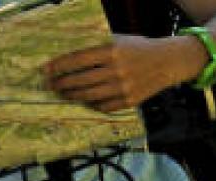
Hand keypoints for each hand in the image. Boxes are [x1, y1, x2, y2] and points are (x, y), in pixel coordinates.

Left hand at [44, 35, 187, 112]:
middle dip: (62, 84)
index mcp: (111, 51)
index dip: (59, 66)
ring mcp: (123, 87)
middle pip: (80, 80)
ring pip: (89, 96)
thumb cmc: (139, 48)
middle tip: (51, 85)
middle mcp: (116, 70)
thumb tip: (70, 57)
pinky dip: (92, 104)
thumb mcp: (118, 40)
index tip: (47, 70)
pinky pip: (104, 106)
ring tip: (63, 94)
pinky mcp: (129, 100)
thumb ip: (97, 47)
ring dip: (72, 96)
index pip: (78, 60)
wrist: (168, 62)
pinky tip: (85, 101)